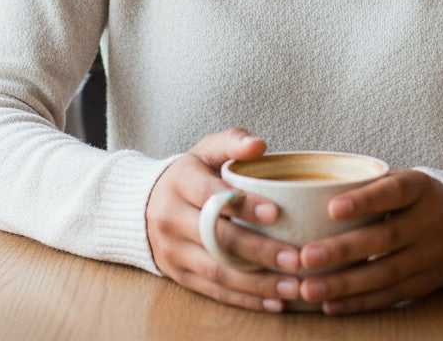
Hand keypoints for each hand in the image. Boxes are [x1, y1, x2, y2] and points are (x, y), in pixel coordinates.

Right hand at [145, 128, 302, 311]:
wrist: (147, 205)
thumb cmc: (191, 174)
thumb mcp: (206, 150)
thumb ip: (233, 141)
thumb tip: (260, 145)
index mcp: (180, 182)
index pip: (212, 196)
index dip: (243, 205)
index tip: (276, 213)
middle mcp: (171, 218)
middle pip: (217, 239)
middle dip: (258, 251)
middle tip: (295, 257)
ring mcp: (173, 251)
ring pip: (216, 271)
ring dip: (257, 283)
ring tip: (292, 286)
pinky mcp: (179, 275)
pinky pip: (213, 291)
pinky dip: (245, 299)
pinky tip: (275, 300)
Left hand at [296, 170, 442, 314]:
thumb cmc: (414, 196)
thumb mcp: (402, 179)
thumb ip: (368, 184)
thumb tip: (312, 194)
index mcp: (419, 188)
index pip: (393, 192)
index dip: (364, 200)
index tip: (331, 208)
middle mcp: (428, 222)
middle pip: (385, 238)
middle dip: (343, 250)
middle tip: (306, 257)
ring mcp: (430, 256)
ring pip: (385, 274)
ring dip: (345, 284)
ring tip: (309, 289)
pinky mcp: (426, 283)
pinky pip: (391, 296)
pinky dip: (360, 302)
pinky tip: (331, 304)